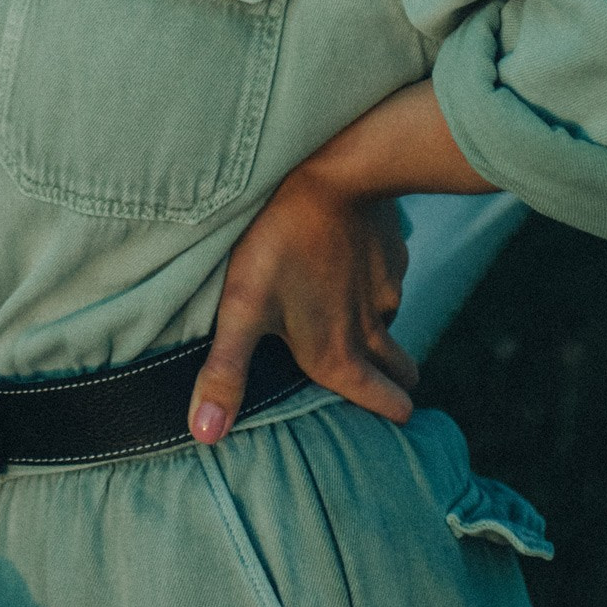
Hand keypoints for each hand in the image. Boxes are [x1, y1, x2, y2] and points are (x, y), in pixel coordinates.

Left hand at [188, 167, 416, 443]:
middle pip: (402, 375)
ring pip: (392, 328)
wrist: (334, 171)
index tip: (381, 421)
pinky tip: (345, 267)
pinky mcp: (393, 256)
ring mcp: (388, 292)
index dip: (388, 417)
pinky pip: (390, 283)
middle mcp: (371, 331)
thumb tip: (205, 435)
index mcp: (339, 355)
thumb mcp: (242, 308)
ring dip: (377, 332)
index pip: (388, 408)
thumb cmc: (278, 242)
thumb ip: (226, 373)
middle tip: (373, 382)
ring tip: (344, 319)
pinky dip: (374, 285)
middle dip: (393, 384)